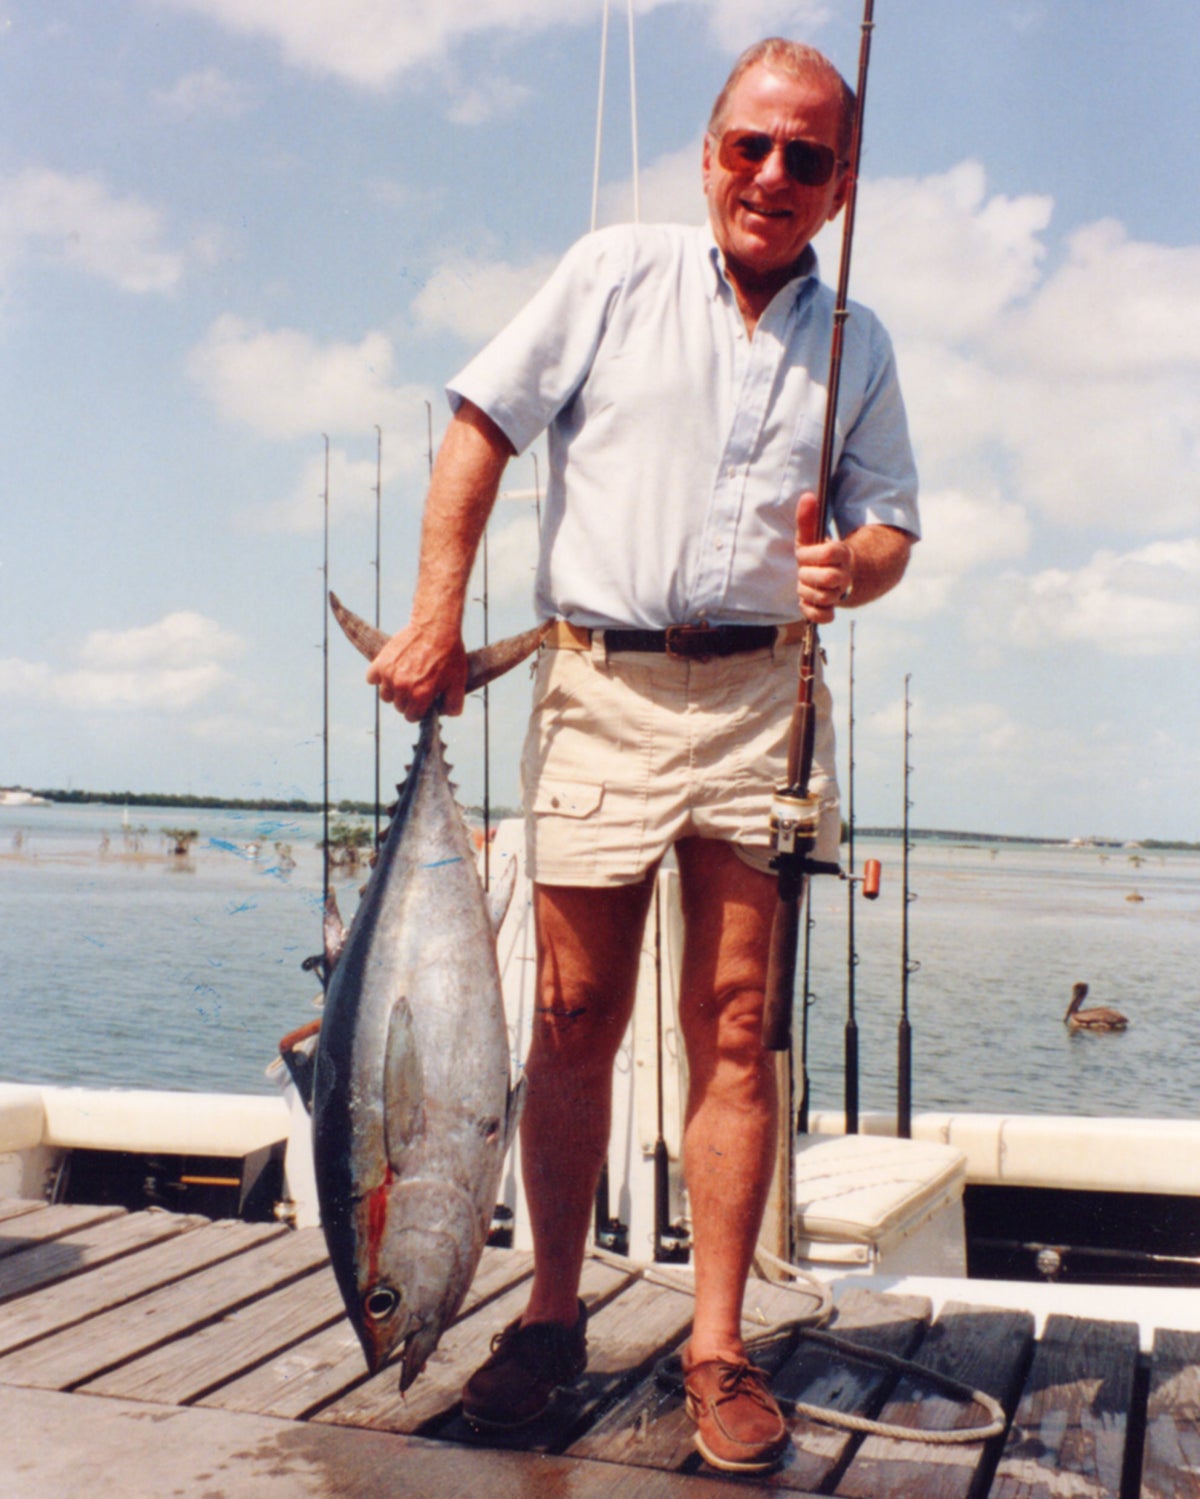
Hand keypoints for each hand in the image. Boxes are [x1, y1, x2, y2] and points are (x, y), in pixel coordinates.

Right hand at [366, 623, 468, 721]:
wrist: (435, 628)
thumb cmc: (449, 655)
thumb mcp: (459, 682)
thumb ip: (453, 705)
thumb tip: (443, 715)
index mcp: (421, 695)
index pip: (411, 717)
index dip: (418, 711)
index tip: (422, 701)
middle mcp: (403, 687)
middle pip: (398, 706)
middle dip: (407, 700)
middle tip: (416, 685)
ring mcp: (389, 675)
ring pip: (385, 695)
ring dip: (393, 690)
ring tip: (404, 677)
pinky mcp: (380, 662)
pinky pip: (371, 678)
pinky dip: (378, 677)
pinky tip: (391, 670)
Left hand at [794, 491, 854, 623]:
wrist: (841, 575)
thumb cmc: (820, 554)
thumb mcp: (813, 536)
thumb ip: (807, 518)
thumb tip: (807, 496)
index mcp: (841, 554)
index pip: (828, 553)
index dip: (810, 554)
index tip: (802, 553)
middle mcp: (843, 575)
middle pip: (828, 578)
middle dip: (808, 574)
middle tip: (803, 571)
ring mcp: (838, 593)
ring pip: (824, 598)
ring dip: (807, 591)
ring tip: (804, 584)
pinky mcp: (831, 608)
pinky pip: (824, 617)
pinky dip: (811, 611)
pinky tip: (805, 601)